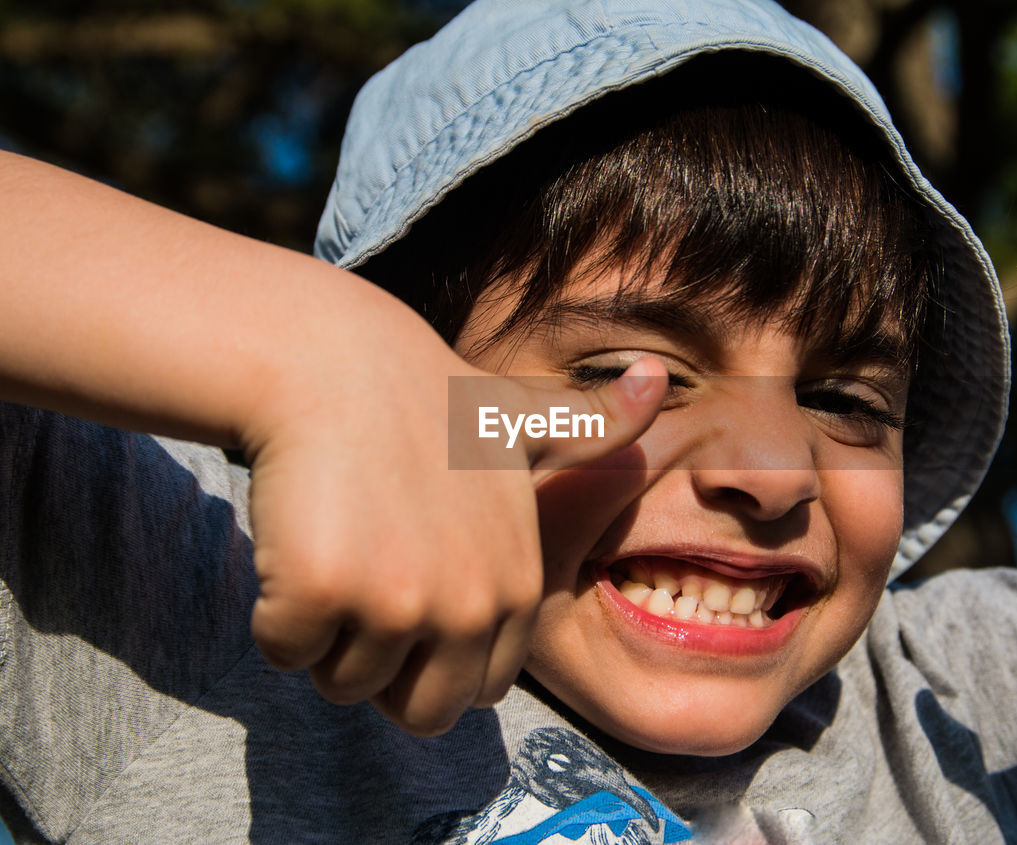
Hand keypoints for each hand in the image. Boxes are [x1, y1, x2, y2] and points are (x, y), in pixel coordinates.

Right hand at [243, 300, 665, 735]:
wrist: (331, 361)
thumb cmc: (422, 396)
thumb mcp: (520, 414)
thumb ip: (589, 428)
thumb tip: (657, 378)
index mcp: (517, 586)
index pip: (475, 692)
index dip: (433, 656)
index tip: (413, 582)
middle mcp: (468, 605)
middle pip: (417, 712)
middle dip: (382, 667)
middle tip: (368, 577)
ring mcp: (396, 601)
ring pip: (342, 683)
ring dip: (327, 633)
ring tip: (339, 540)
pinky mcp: (321, 592)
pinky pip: (283, 650)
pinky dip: (276, 612)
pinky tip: (298, 537)